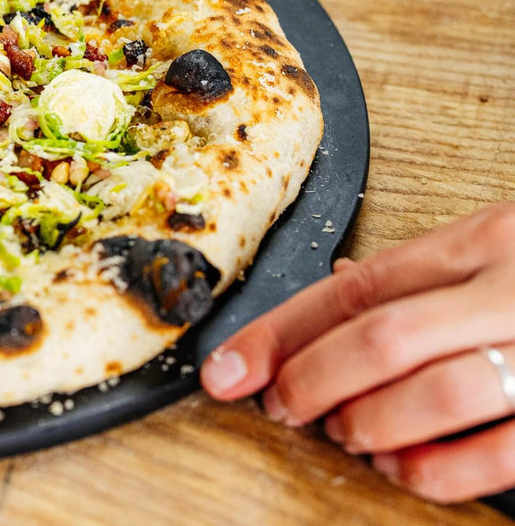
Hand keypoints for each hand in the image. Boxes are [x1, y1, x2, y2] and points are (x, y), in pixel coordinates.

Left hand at [201, 203, 514, 503]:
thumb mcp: (504, 252)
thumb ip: (433, 279)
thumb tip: (336, 300)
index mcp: (491, 239)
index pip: (359, 285)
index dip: (280, 330)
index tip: (224, 368)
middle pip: (384, 335)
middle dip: (311, 379)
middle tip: (281, 405)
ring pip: (438, 391)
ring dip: (370, 423)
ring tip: (347, 435)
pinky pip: (503, 451)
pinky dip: (440, 470)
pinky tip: (408, 471)